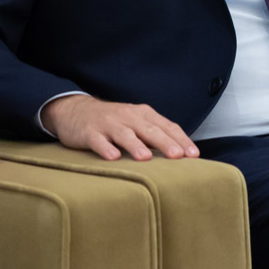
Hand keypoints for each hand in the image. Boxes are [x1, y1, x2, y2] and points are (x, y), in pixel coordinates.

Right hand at [41, 96, 200, 160]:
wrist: (75, 110)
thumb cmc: (114, 121)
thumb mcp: (136, 123)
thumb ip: (155, 135)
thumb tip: (180, 153)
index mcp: (144, 114)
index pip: (167, 126)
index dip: (181, 140)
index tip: (193, 155)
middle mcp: (128, 116)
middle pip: (150, 129)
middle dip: (165, 142)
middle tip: (178, 156)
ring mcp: (108, 124)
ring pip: (125, 134)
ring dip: (136, 145)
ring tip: (146, 158)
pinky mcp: (89, 133)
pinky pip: (98, 141)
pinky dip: (105, 148)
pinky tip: (112, 158)